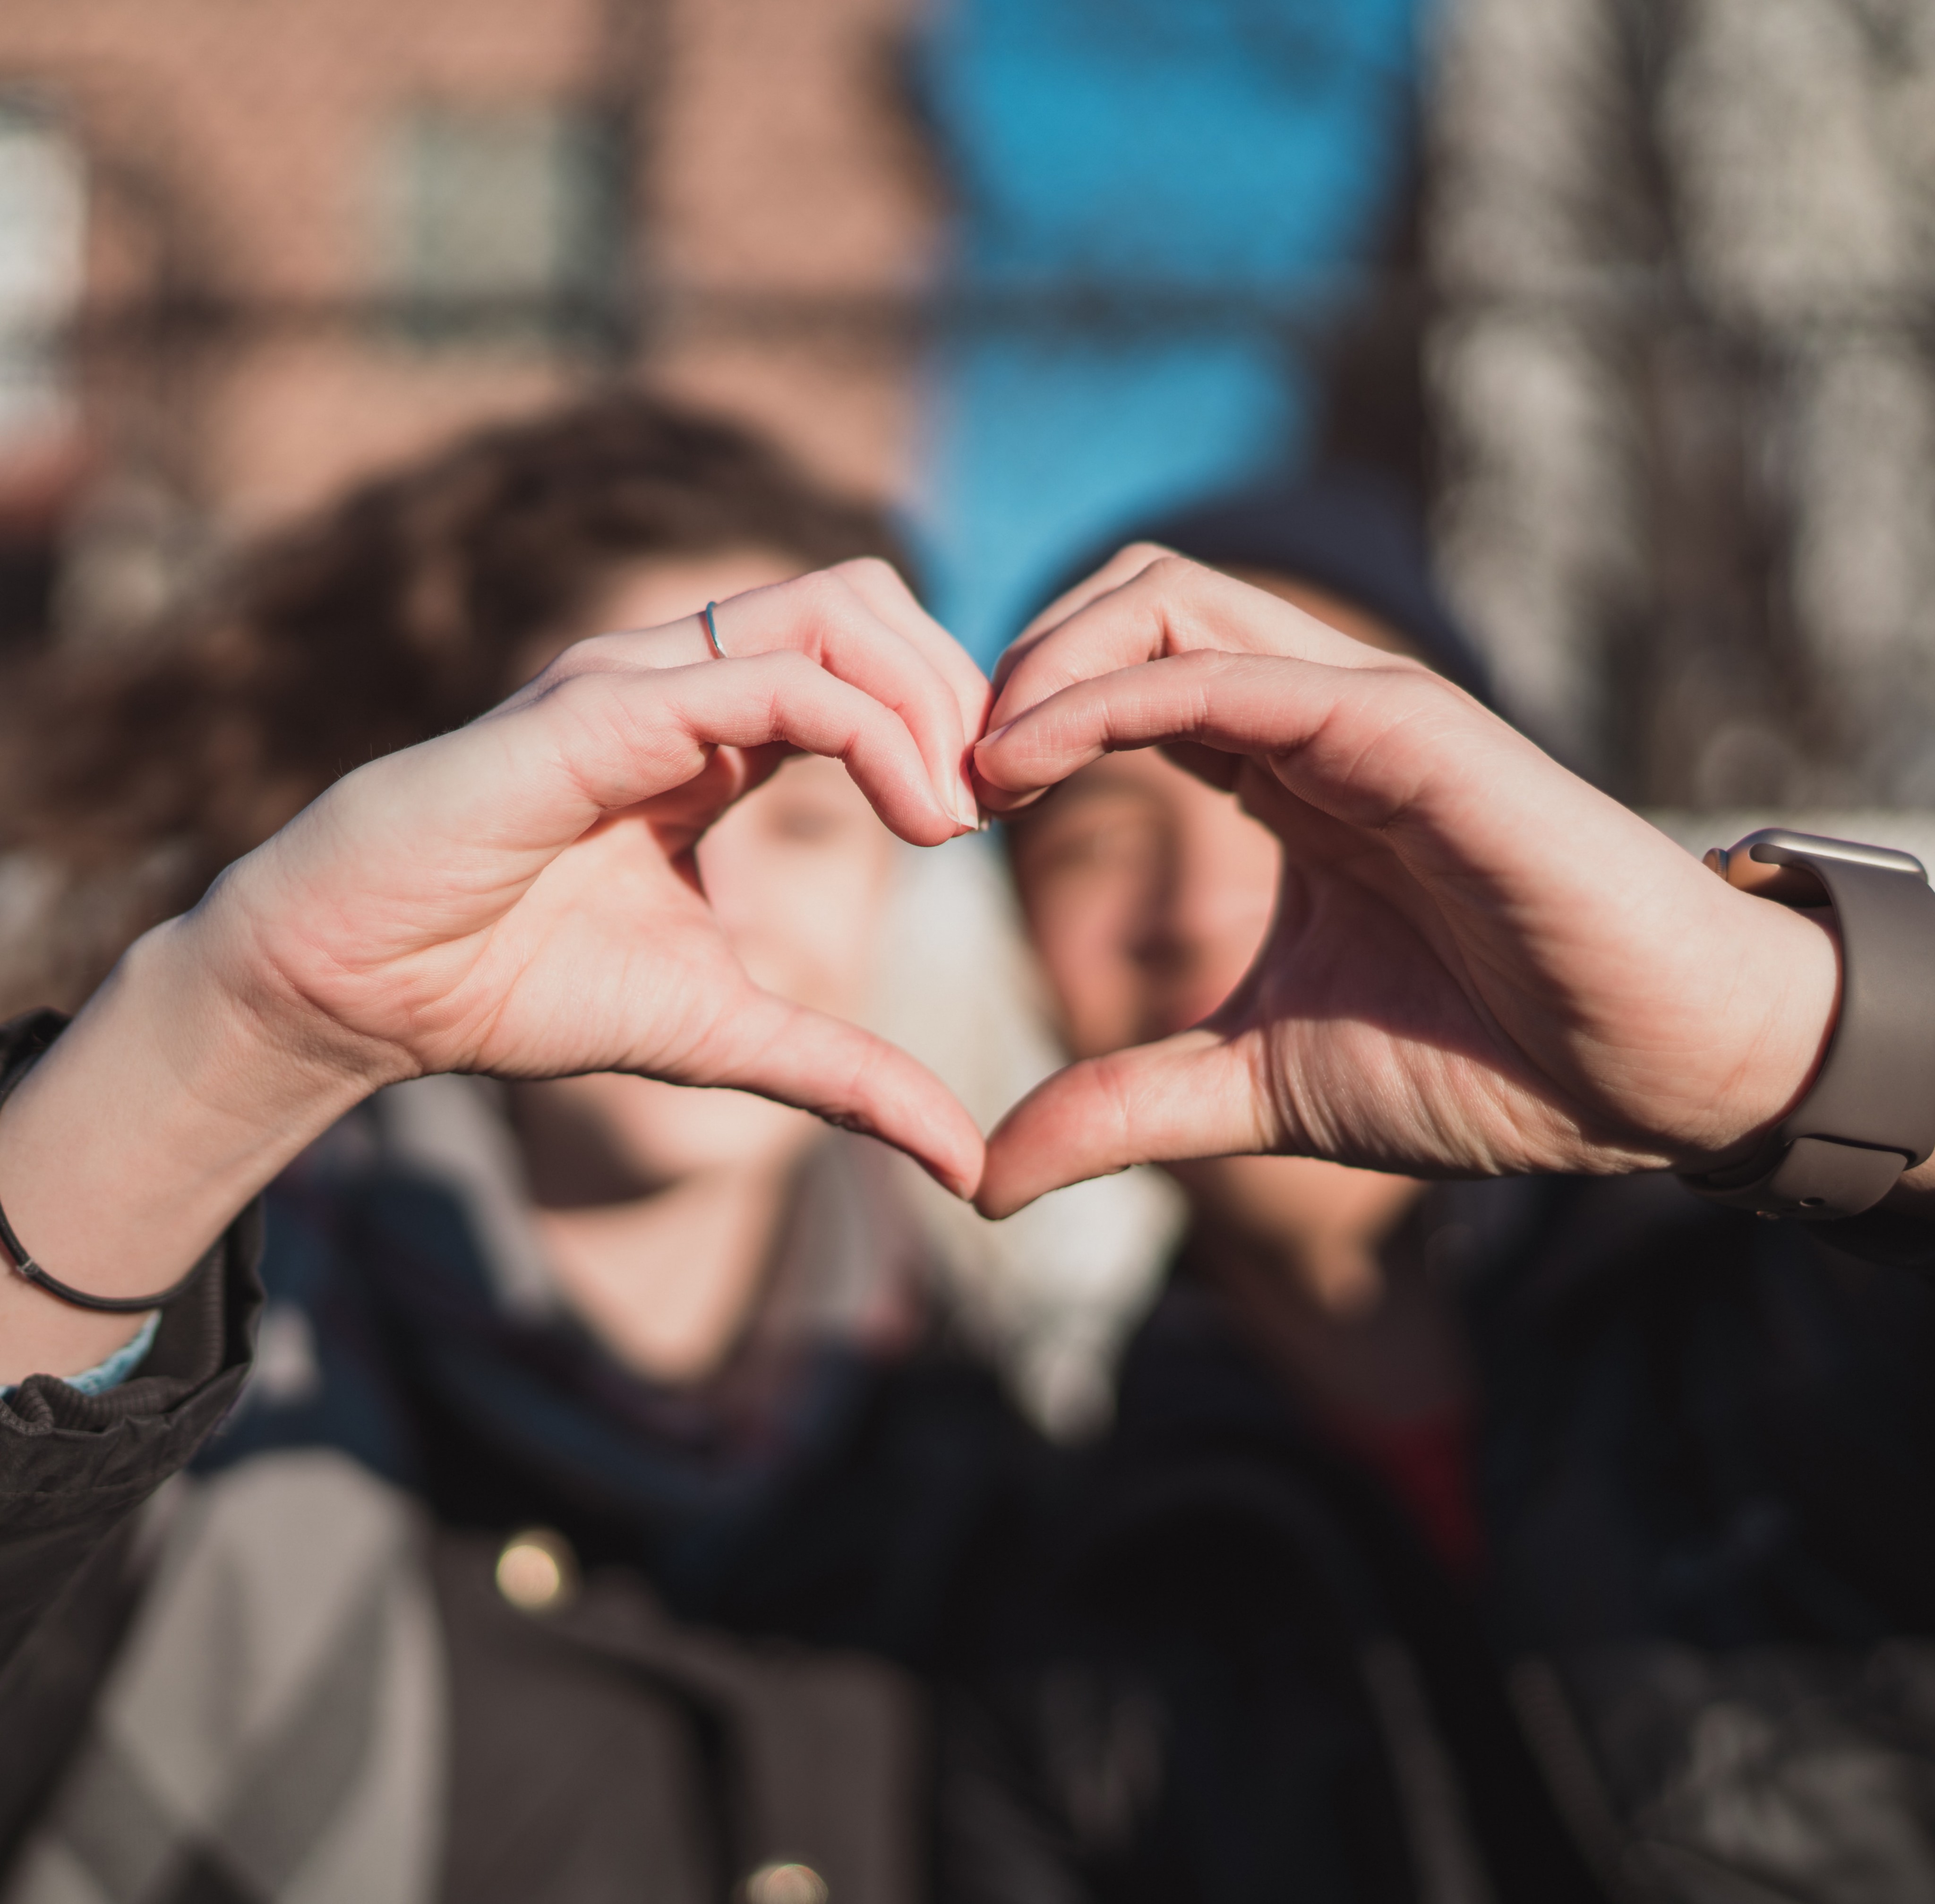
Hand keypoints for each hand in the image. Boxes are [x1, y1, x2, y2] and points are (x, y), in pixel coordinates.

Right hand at [0, 563, 989, 1375]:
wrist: (359, 991)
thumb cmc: (517, 988)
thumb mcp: (724, 1034)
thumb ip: (846, 1075)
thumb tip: (966, 1164)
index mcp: (714, 733)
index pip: (869, 659)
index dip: (955, 718)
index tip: (1004, 817)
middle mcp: (681, 680)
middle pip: (869, 599)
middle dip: (962, 687)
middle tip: (1001, 801)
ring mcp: (637, 681)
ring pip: (834, 609)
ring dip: (929, 698)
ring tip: (959, 812)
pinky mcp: (597, 711)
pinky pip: (767, 679)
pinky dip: (870, 731)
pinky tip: (916, 819)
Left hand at [972, 550, 1839, 1215]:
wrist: (1648, 1080)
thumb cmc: (1483, 1064)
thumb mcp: (1254, 1085)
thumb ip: (1122, 1107)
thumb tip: (984, 1177)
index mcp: (1280, 775)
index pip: (1121, 682)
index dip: (1017, 725)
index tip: (945, 814)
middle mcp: (1312, 718)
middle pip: (1132, 602)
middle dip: (1014, 664)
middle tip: (940, 776)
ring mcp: (1360, 708)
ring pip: (1169, 599)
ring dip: (1043, 662)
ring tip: (973, 768)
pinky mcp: (1406, 727)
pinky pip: (1230, 672)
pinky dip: (1110, 696)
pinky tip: (1029, 762)